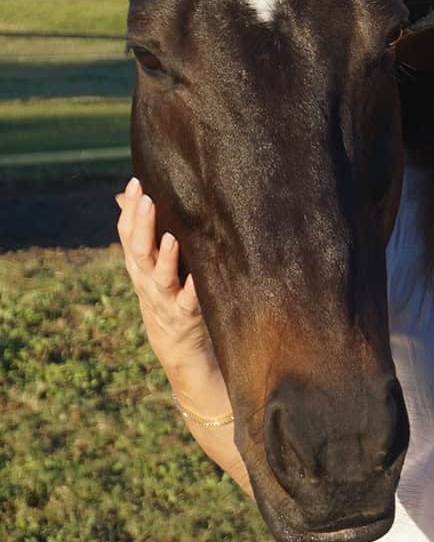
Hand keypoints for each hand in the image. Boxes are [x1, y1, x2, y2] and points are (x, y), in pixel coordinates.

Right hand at [115, 177, 229, 417]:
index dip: (129, 211)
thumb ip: (150, 239)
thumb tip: (133, 200)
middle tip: (146, 199)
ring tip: (172, 236)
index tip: (136, 183)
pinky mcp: (187, 321)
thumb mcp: (159, 273)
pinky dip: (192, 292)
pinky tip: (197, 279)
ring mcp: (165, 305)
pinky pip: (189, 305)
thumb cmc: (175, 304)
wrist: (184, 358)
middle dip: (141, 225)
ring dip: (165, 258)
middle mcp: (148, 286)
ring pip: (159, 279)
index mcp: (141, 271)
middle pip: (138, 252)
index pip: (127, 236)